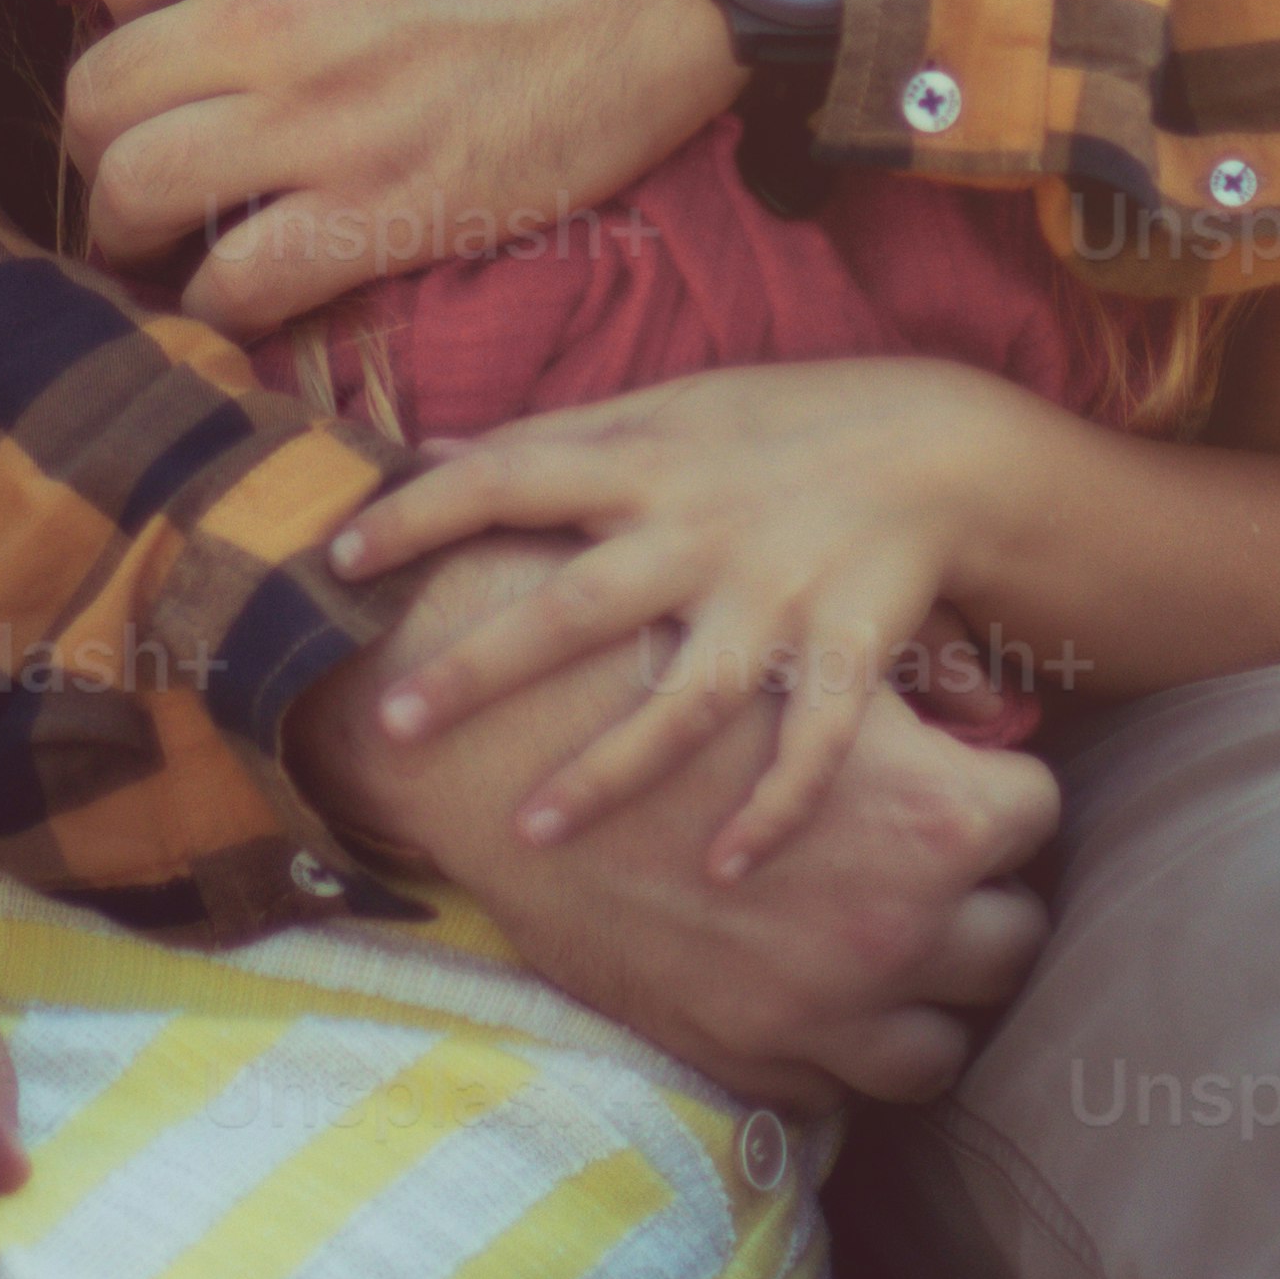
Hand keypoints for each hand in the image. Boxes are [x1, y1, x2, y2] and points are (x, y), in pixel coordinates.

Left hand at [69, 0, 725, 336]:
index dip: (139, 11)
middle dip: (109, 129)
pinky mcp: (388, 212)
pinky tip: (238, 290)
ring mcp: (316, 121)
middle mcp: (257, 13)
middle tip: (142, 148)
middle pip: (100, 95)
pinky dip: (220, 298)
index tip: (172, 40)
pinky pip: (239, 283)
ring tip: (156, 234)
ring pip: (136, 194)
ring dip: (133, 223)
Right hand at [292, 538, 1052, 1115]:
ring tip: (891, 959)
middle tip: (938, 876)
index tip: (963, 788)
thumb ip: (924, 681)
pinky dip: (830, 1052)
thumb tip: (993, 705)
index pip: (1037, 821)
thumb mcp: (813, 657)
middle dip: (982, 906)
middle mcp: (897, 933)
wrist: (513, 752)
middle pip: (1013, 945)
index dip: (999, 798)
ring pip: (937, 1052)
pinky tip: (806, 997)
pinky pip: (832, 1093)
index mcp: (935, 823)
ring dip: (924, 1004)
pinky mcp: (739, 1055)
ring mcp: (820, 1013)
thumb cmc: (669, 676)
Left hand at [343, 360, 991, 884]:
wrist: (940, 445)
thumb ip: (553, 437)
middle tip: (391, 726)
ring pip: (684, 700)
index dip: (421, 514)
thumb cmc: (782, 426)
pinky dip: (774, 810)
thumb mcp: (667, 407)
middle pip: (575, 608)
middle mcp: (701, 532)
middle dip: (483, 668)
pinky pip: (810, 744)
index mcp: (645, 462)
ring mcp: (776, 597)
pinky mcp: (847, 649)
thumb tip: (424, 449)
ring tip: (530, 833)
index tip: (339, 560)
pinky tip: (724, 871)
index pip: (508, 477)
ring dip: (609, 771)